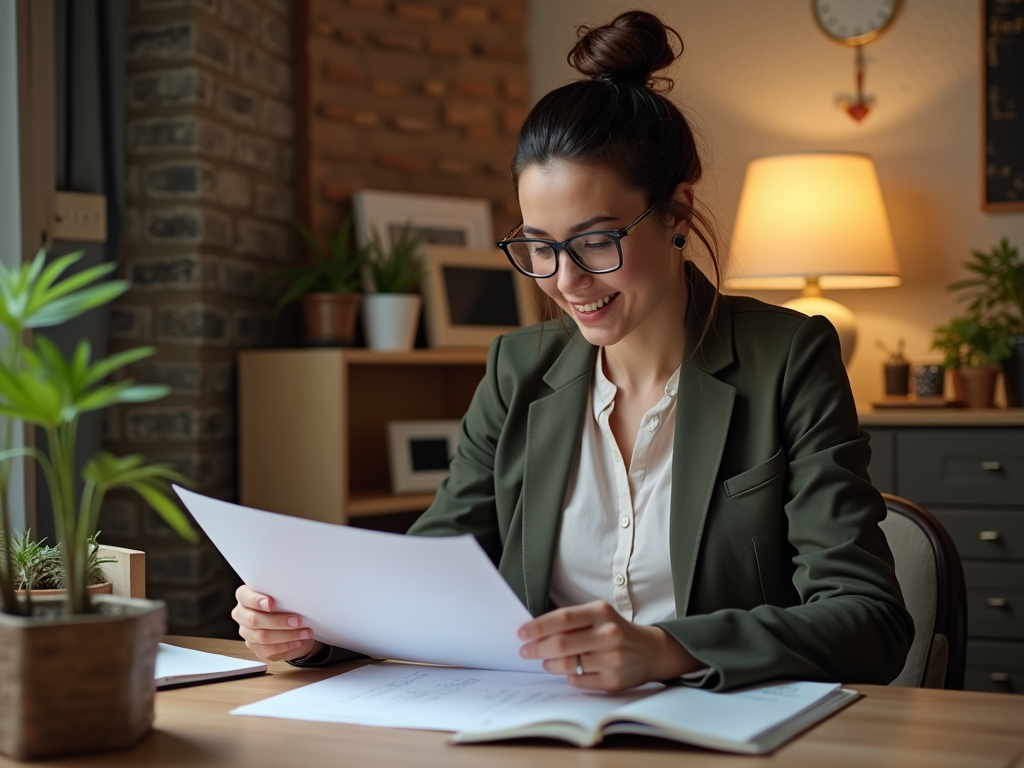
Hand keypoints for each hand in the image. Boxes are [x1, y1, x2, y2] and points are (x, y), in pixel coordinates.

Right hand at [231, 584, 321, 661]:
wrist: (290, 624)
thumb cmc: (286, 605)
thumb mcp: (284, 596)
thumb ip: (282, 594)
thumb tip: (295, 594)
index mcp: (245, 597)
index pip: (244, 596)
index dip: (256, 601)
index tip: (271, 603)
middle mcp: (242, 614)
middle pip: (254, 620)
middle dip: (278, 621)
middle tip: (298, 620)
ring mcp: (247, 632)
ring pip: (262, 636)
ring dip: (287, 635)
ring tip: (304, 632)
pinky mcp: (255, 647)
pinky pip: (268, 649)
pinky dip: (286, 645)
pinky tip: (298, 641)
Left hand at [517, 600, 699, 691]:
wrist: (649, 650)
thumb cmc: (615, 630)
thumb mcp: (598, 615)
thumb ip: (571, 620)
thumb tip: (535, 631)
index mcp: (601, 612)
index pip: (562, 618)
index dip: (538, 626)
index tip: (522, 633)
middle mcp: (608, 634)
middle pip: (560, 643)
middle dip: (537, 648)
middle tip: (525, 650)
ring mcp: (612, 659)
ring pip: (567, 665)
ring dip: (549, 663)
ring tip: (545, 660)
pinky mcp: (613, 681)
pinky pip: (578, 681)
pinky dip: (567, 676)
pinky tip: (568, 670)